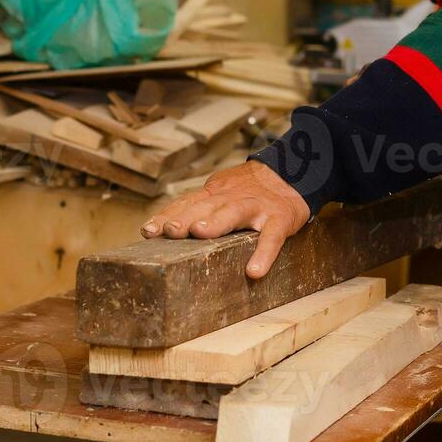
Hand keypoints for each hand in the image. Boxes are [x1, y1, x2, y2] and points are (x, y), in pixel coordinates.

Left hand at [140, 160, 309, 277]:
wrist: (293, 171)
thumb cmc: (249, 190)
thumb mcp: (222, 192)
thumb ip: (198, 207)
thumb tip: (164, 228)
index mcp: (215, 193)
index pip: (186, 203)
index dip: (167, 216)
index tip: (147, 231)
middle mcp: (232, 197)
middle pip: (206, 205)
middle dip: (187, 217)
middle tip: (170, 230)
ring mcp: (256, 207)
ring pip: (234, 212)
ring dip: (217, 222)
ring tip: (201, 234)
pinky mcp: (280, 218)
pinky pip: (272, 236)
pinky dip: (264, 253)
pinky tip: (255, 270)